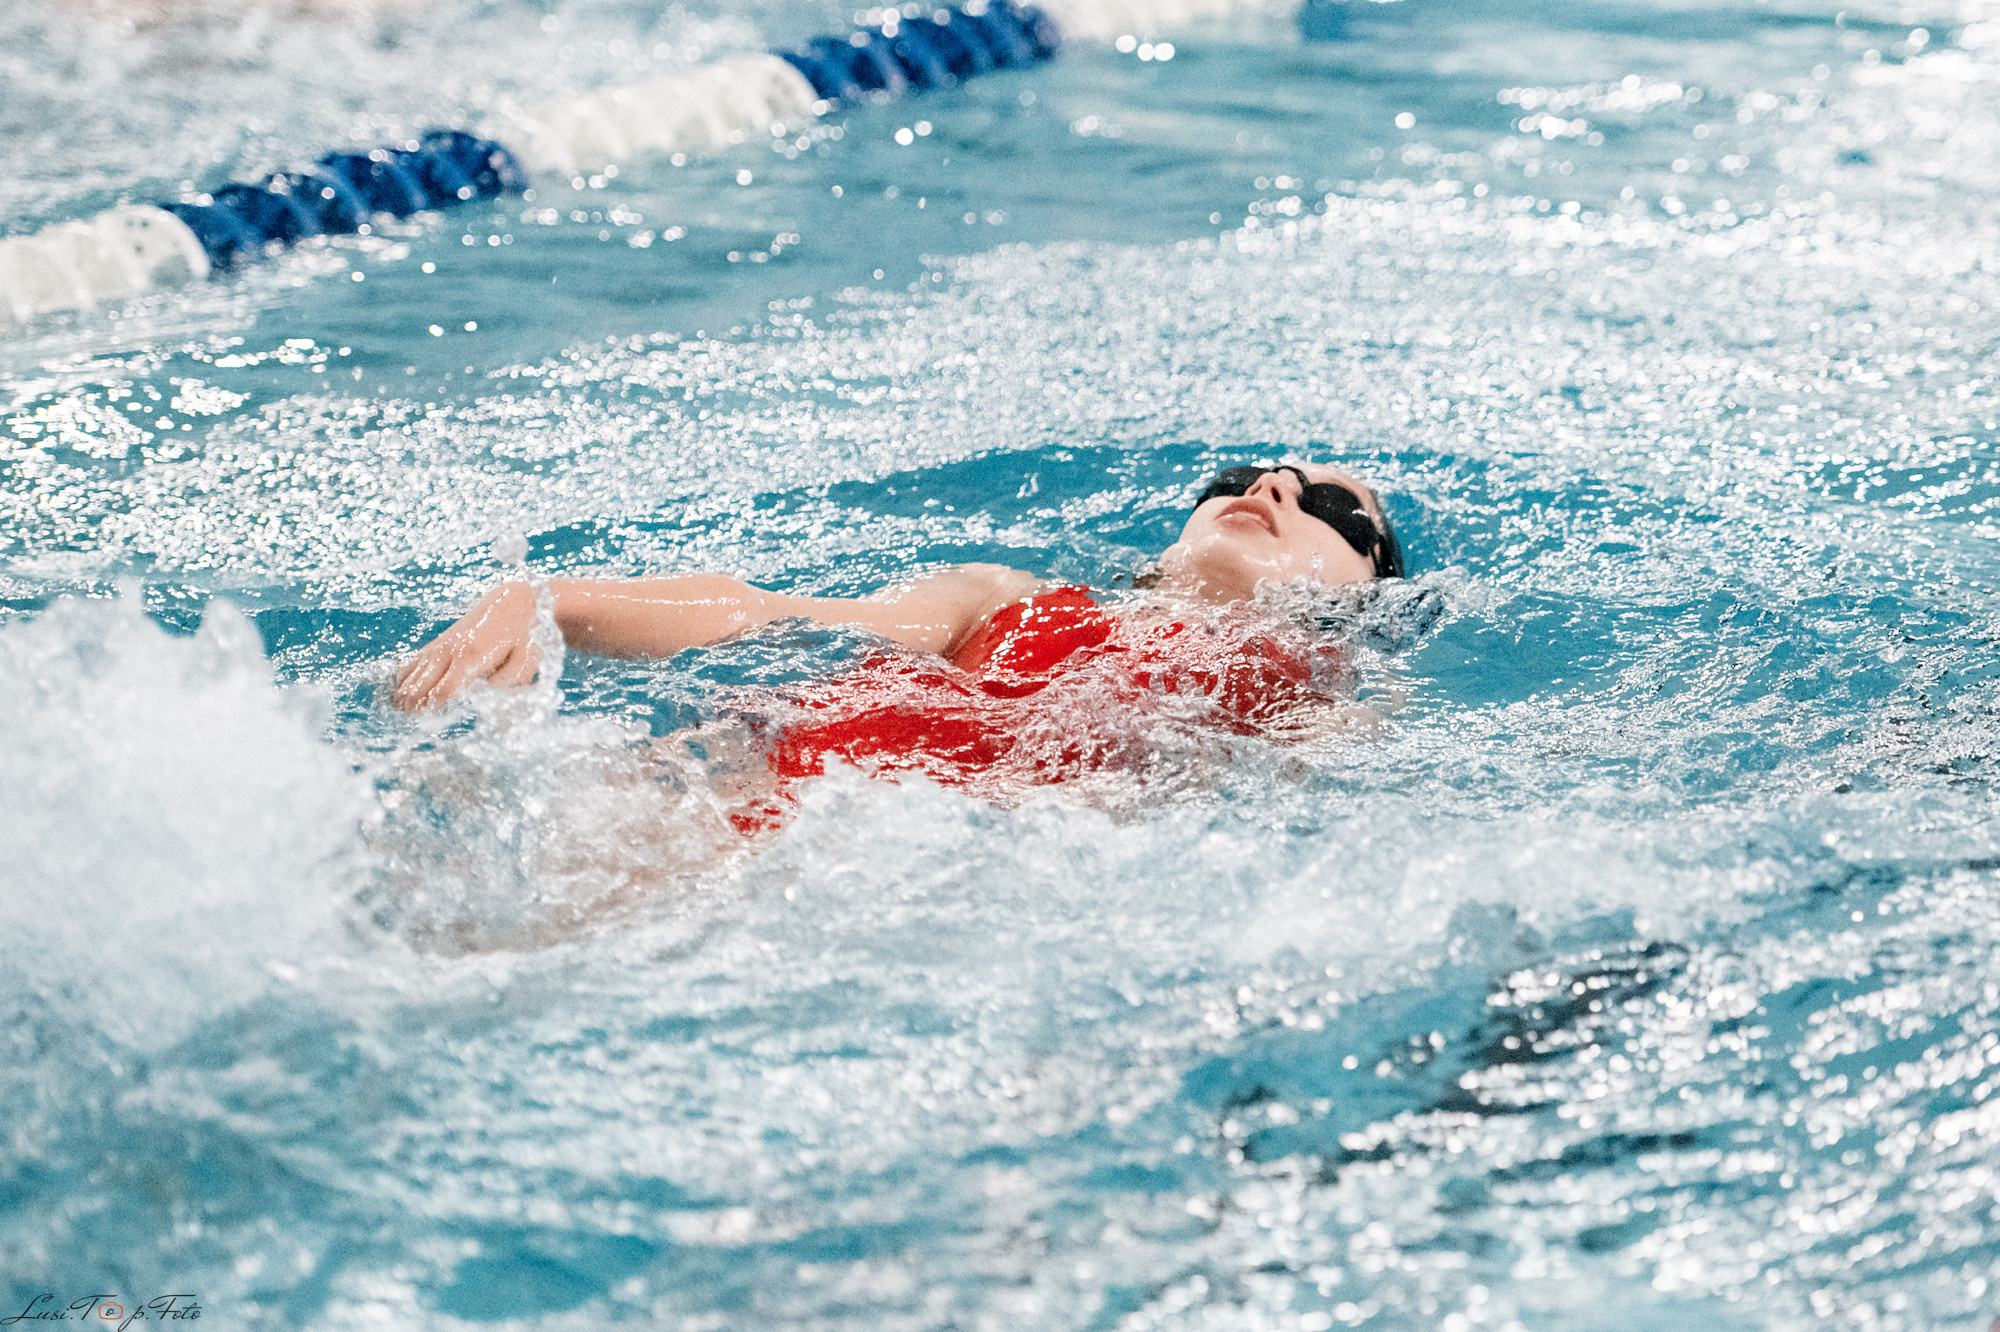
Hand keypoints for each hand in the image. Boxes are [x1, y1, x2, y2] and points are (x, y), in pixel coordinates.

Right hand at [392, 582, 542, 711]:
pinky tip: (400, 700)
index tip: (433, 726)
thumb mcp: (525, 661)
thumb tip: (484, 696)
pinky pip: (409, 665)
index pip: (444, 691)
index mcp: (471, 657)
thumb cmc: (523, 637)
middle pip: (419, 686)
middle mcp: (449, 651)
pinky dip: (402, 683)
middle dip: (414, 708)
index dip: (435, 710)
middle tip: (416, 726)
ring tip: (405, 716)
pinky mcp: (435, 644)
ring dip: (404, 698)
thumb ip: (508, 682)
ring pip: (409, 676)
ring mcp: (439, 646)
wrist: (511, 603)